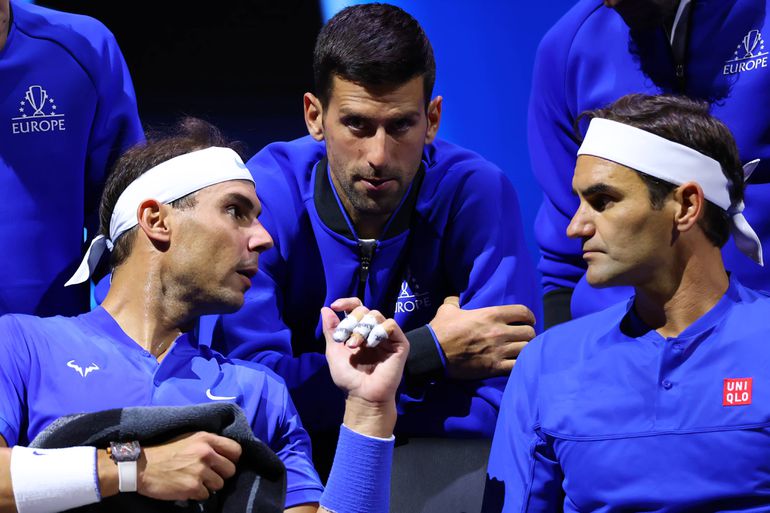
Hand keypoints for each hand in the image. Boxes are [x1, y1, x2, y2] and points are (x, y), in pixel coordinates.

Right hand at [137, 432, 241, 501]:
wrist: (141, 466)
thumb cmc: (166, 452)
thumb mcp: (189, 438)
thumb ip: (208, 444)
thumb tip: (227, 454)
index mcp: (206, 438)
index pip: (236, 449)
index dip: (232, 458)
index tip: (224, 463)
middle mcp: (206, 453)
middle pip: (231, 470)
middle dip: (221, 474)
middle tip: (208, 475)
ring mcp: (199, 471)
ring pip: (220, 484)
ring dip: (209, 485)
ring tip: (194, 480)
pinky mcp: (192, 487)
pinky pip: (206, 495)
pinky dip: (197, 494)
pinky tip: (186, 487)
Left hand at [322, 301, 408, 436]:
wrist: (362, 395)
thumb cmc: (348, 377)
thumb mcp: (333, 351)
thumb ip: (331, 330)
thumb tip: (325, 309)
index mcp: (359, 331)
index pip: (357, 307)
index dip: (347, 302)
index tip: (335, 306)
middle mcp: (374, 331)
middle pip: (365, 310)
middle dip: (352, 321)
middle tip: (346, 340)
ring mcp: (387, 337)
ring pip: (377, 315)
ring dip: (363, 328)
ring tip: (355, 345)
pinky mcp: (400, 344)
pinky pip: (391, 325)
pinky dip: (379, 330)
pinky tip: (372, 344)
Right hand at [429, 296, 535, 379]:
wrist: (433, 353)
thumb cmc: (441, 330)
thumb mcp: (447, 309)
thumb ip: (455, 300)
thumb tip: (454, 296)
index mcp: (491, 315)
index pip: (523, 312)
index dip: (528, 316)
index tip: (527, 320)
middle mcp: (499, 332)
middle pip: (529, 332)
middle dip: (528, 334)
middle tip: (523, 337)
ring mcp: (498, 350)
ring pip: (527, 349)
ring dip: (526, 350)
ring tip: (521, 350)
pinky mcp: (495, 367)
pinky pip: (518, 365)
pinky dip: (520, 364)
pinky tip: (517, 363)